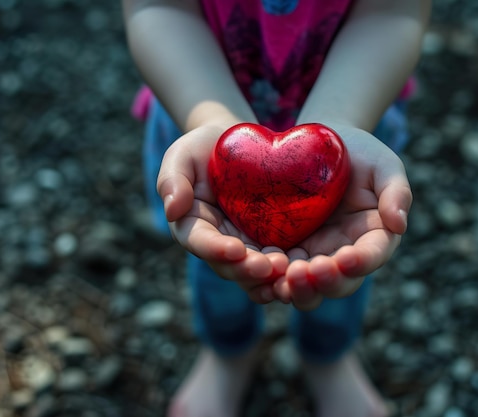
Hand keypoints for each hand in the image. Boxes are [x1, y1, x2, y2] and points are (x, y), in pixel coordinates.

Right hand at [157, 124, 289, 303]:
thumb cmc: (203, 149)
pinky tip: (305, 268)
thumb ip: (172, 179)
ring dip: (271, 277)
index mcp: (192, 228)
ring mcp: (246, 248)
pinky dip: (289, 271)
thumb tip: (172, 210)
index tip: (234, 249)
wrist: (236, 147)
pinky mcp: (270, 244)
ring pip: (255, 273)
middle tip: (270, 266)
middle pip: (230, 266)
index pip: (201, 243)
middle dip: (248, 270)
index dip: (216, 250)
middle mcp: (218, 245)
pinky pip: (278, 265)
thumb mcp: (182, 155)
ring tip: (289, 269)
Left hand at [273, 125, 412, 310]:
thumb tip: (399, 224)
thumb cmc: (360, 154)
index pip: (372, 257)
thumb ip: (397, 192)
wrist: (321, 147)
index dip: (361, 263)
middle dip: (323, 284)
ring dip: (294, 289)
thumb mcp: (384, 165)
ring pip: (307, 289)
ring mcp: (314, 256)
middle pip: (338, 285)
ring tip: (281, 276)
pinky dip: (268, 278)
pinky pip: (277, 274)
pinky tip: (256, 267)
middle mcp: (344, 256)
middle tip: (304, 271)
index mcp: (374, 238)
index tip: (346, 258)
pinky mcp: (287, 251)